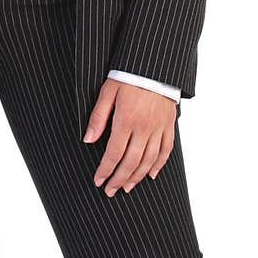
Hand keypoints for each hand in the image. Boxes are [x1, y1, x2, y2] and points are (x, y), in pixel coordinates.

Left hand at [83, 77, 175, 195]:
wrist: (154, 65)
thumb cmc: (128, 76)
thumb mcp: (107, 92)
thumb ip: (98, 117)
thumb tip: (87, 140)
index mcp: (126, 120)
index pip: (114, 153)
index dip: (105, 170)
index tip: (98, 181)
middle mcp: (144, 128)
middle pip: (131, 162)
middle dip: (119, 179)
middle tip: (110, 191)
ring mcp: (158, 128)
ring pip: (149, 161)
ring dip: (137, 177)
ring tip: (127, 187)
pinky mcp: (169, 125)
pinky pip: (166, 151)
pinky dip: (159, 165)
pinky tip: (151, 175)